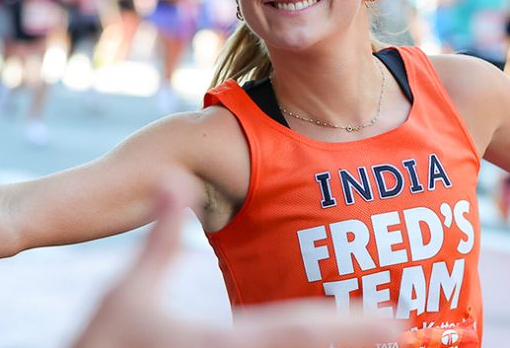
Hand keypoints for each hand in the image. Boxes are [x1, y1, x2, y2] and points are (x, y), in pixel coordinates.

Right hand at [70, 186, 400, 347]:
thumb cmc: (105, 346)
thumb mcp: (126, 291)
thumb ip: (160, 236)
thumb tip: (173, 178)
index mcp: (224, 342)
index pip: (300, 330)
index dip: (350, 325)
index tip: (393, 319)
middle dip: (357, 344)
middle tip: (404, 331)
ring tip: (373, 344)